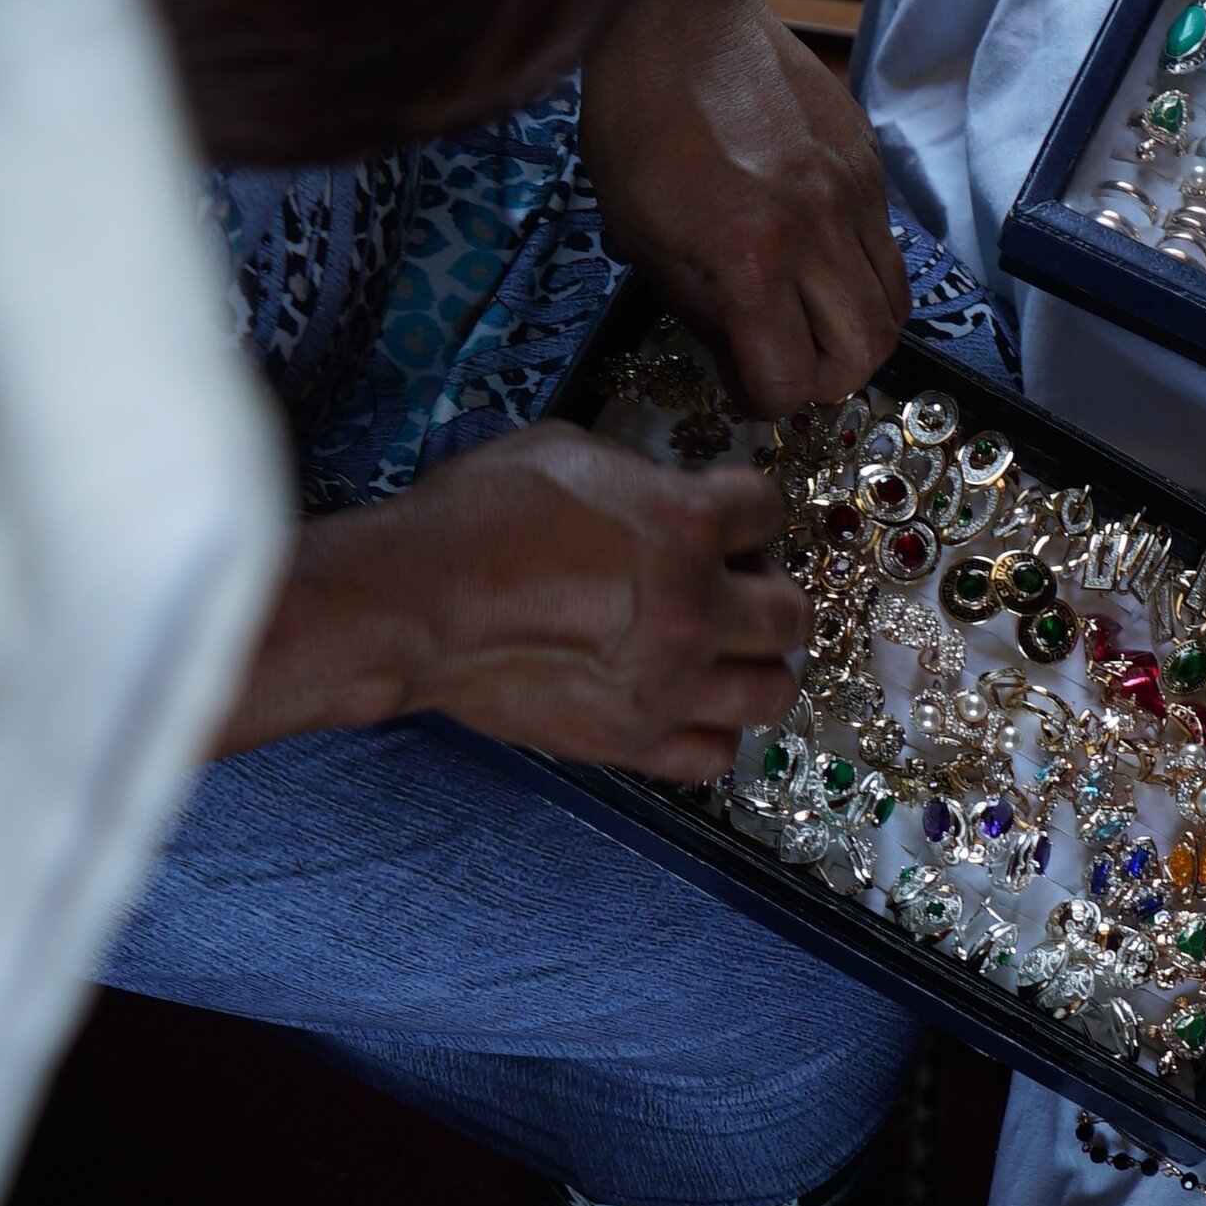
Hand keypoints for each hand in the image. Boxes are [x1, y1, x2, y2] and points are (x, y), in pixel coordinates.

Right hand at [216, 424, 807, 780]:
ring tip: (727, 651)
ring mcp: (670, 684)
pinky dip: (713, 731)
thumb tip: (663, 491)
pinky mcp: (632, 740)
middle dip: (772, 591)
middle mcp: (697, 609)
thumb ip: (638, 473)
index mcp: (688, 523)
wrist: (412, 605)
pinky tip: (689, 704)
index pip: (768, 508)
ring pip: (774, 691)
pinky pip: (714, 754)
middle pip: (793, 614)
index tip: (730, 516)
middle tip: (737, 585)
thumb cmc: (473, 520)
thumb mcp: (565, 451)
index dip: (749, 507)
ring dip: (760, 666)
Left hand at [579, 0, 907, 411]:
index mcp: (749, 255)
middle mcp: (818, 230)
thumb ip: (698, 308)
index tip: (743, 385)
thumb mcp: (639, 233)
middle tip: (786, 363)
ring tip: (811, 322)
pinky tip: (816, 259)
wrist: (678, 10)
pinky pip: (888, 248)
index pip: (788, 378)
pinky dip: (861, 275)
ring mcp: (855, 193)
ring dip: (857, 335)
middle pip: (865, 354)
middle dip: (825, 379)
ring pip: (894, 307)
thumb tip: (742, 358)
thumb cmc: (637, 116)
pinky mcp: (870, 163)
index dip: (763, 399)